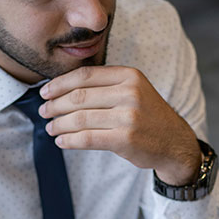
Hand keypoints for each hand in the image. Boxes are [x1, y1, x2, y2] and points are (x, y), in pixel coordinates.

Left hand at [39, 66, 201, 185]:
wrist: (174, 142)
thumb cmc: (147, 116)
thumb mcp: (134, 91)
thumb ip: (106, 85)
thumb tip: (62, 89)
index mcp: (129, 76)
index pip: (85, 76)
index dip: (60, 84)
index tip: (45, 92)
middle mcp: (129, 93)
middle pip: (79, 96)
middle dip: (55, 105)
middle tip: (44, 112)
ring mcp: (128, 116)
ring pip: (80, 118)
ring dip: (60, 124)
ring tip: (51, 128)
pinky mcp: (125, 139)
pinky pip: (87, 138)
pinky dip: (70, 140)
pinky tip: (62, 141)